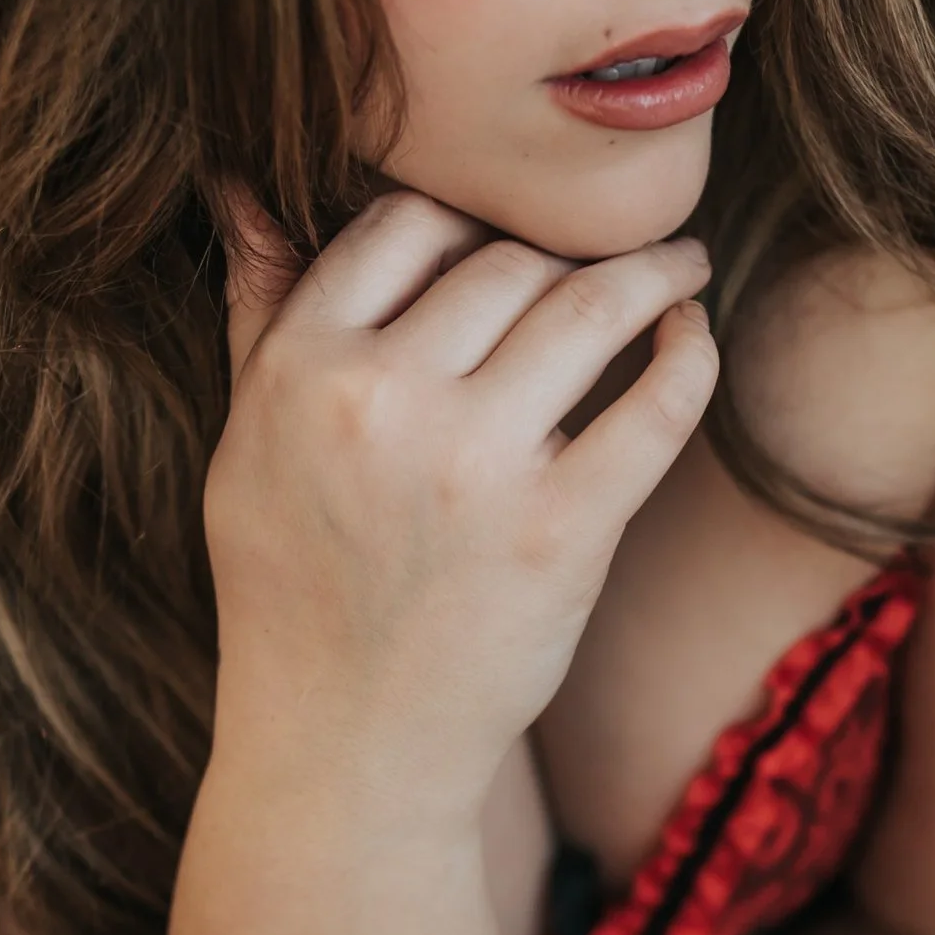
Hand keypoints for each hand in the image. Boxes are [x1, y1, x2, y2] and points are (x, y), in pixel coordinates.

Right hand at [204, 189, 716, 811]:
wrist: (347, 749)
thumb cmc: (293, 592)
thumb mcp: (246, 448)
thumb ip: (259, 318)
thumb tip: (242, 185)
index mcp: (300, 371)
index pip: (403, 225)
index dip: (467, 220)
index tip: (508, 240)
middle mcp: (383, 401)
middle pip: (506, 260)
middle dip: (562, 254)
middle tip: (607, 258)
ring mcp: (477, 465)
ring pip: (590, 307)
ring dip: (654, 273)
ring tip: (680, 268)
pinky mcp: (562, 531)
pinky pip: (656, 404)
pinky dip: (689, 353)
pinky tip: (692, 337)